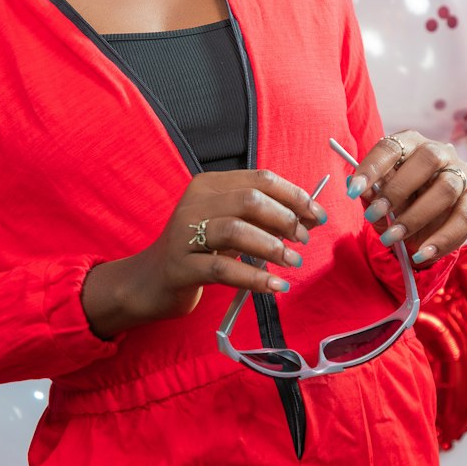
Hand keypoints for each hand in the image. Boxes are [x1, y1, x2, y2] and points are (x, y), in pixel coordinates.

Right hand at [81, 169, 327, 337]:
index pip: (259, 179)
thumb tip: (310, 217)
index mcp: (209, 186)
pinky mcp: (180, 266)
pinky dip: (254, 277)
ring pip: (236, 230)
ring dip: (272, 247)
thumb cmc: (197, 252)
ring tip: (292, 262)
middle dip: (285, 219)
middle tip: (303, 241)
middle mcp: (194, 204)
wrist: (149, 282)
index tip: (317, 215)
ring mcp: (184, 234)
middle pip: (249, 200)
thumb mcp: (229, 228)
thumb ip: (263, 219)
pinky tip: (274, 286)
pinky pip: (222, 269)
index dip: (294, 196)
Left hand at [347, 131, 466, 265]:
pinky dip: (442, 239)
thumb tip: (357, 187)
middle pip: (427, 159)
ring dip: (416, 217)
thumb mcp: (380, 199)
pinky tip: (421, 253)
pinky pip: (464, 218)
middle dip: (397, 189)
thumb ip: (370, 193)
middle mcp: (440, 153)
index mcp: (410, 144)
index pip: (392, 146)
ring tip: (393, 238)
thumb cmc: (399, 202)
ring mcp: (463, 174)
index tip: (353, 190)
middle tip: (373, 215)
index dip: (372, 167)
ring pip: (446, 189)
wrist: (425, 223)